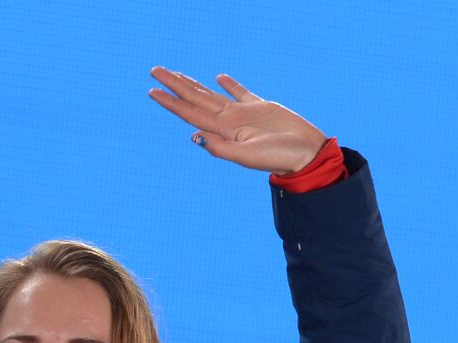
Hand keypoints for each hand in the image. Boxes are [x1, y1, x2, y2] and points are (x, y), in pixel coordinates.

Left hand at [148, 67, 327, 174]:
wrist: (305, 153)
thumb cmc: (278, 157)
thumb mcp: (246, 156)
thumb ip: (220, 147)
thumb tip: (193, 136)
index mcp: (222, 131)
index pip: (189, 112)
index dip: (170, 102)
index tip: (152, 90)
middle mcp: (227, 121)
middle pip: (194, 99)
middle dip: (174, 85)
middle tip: (155, 70)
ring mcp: (243, 113)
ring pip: (211, 94)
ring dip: (192, 84)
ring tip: (176, 75)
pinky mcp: (261, 106)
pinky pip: (240, 92)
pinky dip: (229, 85)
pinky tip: (218, 77)